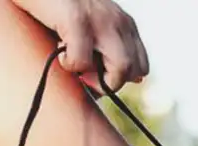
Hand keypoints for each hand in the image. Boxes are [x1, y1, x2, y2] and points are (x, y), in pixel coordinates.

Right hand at [12, 0, 148, 92]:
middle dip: (110, 83)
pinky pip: (83, 59)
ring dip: (97, 80)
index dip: (119, 79)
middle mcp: (119, 21)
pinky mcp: (76, 18)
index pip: (141, 66)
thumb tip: (122, 84)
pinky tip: (58, 50)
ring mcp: (101, 18)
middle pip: (136, 70)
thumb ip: (107, 51)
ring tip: (74, 67)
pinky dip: (69, 64)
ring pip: (122, 67)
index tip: (94, 75)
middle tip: (83, 76)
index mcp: (125, 24)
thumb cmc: (55, 8)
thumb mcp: (90, 28)